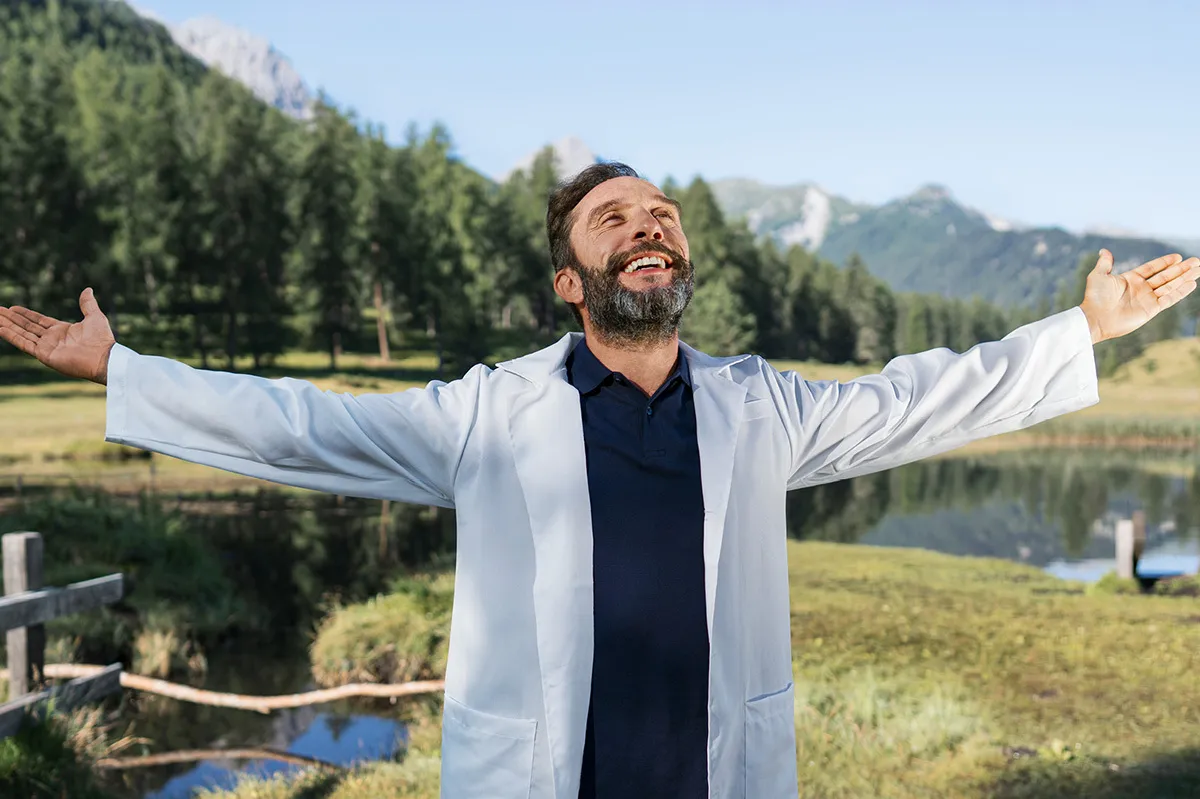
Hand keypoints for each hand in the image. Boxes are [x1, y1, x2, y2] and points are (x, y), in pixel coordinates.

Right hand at [0, 288, 116, 383]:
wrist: (104, 358)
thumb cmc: (102, 339)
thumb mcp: (95, 316)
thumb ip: (88, 304)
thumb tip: (88, 289)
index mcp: (62, 330)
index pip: (38, 321)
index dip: (25, 314)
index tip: (12, 308)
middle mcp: (52, 339)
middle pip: (27, 326)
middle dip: (11, 319)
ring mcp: (47, 347)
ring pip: (22, 334)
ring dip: (8, 326)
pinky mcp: (44, 355)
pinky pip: (24, 344)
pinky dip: (12, 336)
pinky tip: (0, 328)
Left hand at [1078, 250, 1199, 343]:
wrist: (1095, 318)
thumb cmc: (1095, 297)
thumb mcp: (1098, 276)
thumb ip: (1105, 263)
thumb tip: (1104, 250)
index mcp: (1131, 279)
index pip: (1152, 268)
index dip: (1165, 262)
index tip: (1178, 256)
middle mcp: (1141, 289)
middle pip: (1166, 276)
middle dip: (1181, 269)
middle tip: (1196, 261)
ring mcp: (1147, 299)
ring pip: (1171, 286)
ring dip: (1185, 278)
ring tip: (1198, 269)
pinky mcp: (1151, 309)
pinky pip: (1169, 299)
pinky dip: (1181, 292)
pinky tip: (1192, 284)